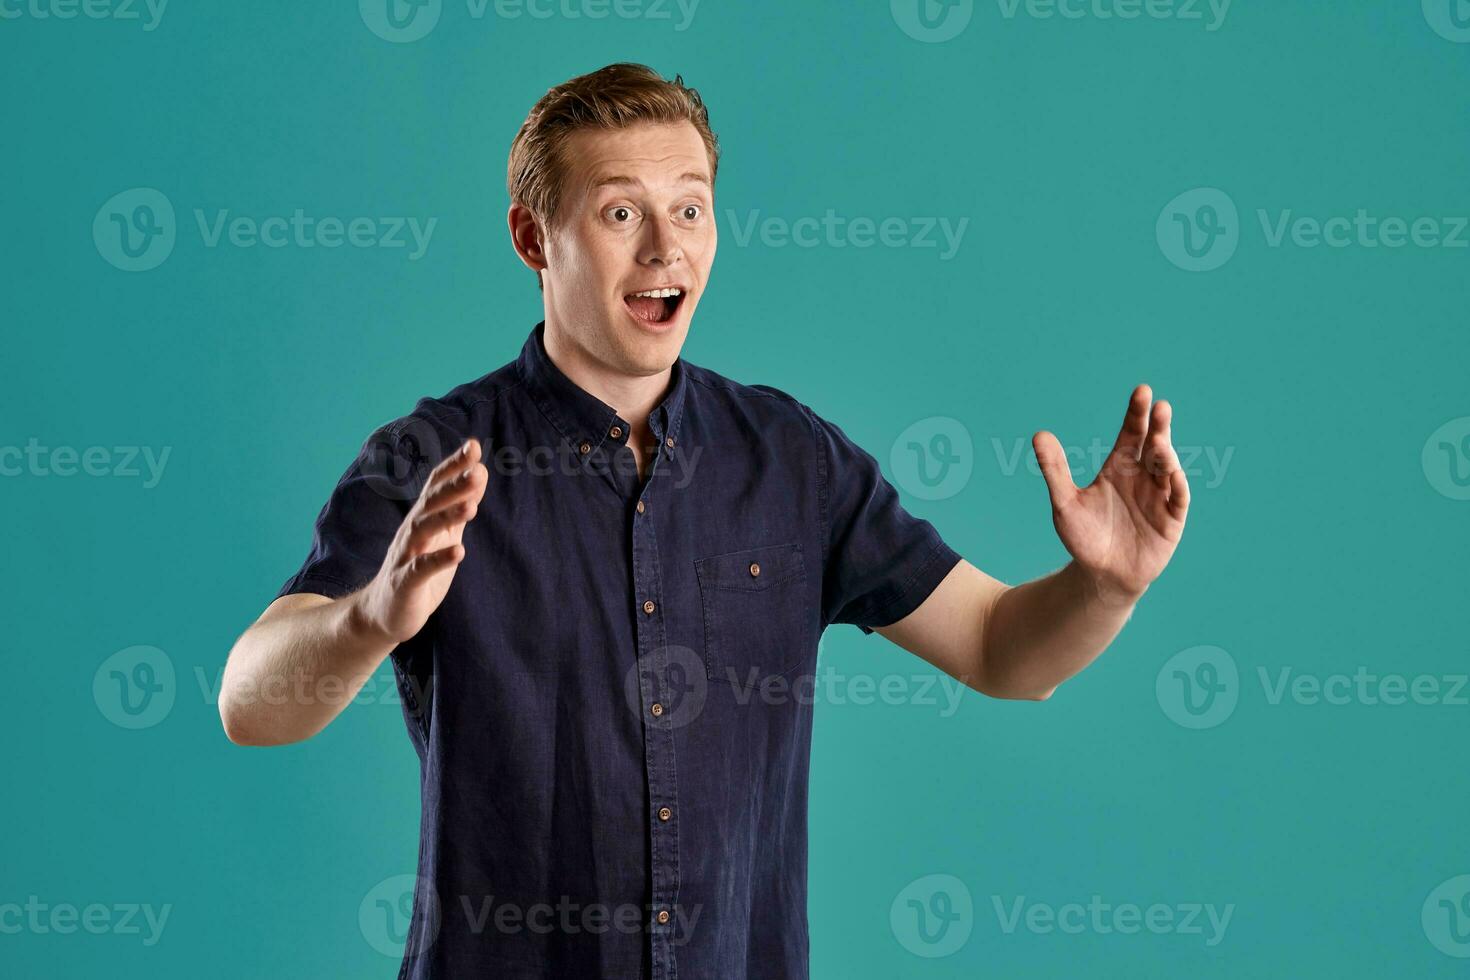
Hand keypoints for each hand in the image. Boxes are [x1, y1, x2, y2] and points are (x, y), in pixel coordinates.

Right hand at [355, 438, 487, 642]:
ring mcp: (406, 556)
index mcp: (423, 518)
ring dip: (447, 517)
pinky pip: (420, 569)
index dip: (454, 466)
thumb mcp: (444, 533)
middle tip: (477, 470)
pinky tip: (459, 551)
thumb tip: (480, 472)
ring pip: (424, 530)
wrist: (385, 612)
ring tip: (472, 507)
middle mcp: (412, 531)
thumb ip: (460, 504)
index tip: (473, 446)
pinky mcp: (404, 583)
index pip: (437, 485)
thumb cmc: (419, 569)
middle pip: (431, 502)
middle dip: (454, 486)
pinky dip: (439, 559)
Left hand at [1032, 385, 1189, 606]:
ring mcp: (1160, 497)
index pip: (1131, 433)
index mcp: (1119, 467)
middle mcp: (1143, 477)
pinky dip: (1177, 486)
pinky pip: (1178, 499)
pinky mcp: (1171, 520)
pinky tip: (1172, 474)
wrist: (1101, 575)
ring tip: (1160, 441)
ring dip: (1166, 453)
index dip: (1137, 413)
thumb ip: (1055, 469)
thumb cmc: (1083, 537)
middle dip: (1157, 426)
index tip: (1142, 391)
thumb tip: (1039, 434)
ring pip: (1167, 468)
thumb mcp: (1065, 503)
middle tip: (1160, 406)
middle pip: (1153, 445)